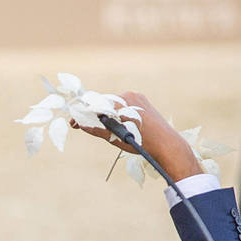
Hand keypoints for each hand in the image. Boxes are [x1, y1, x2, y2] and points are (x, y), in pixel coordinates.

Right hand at [72, 91, 203, 181]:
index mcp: (121, 103)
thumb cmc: (141, 143)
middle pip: (103, 103)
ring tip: (98, 126)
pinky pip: (123, 104)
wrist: (166, 144)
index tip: (73, 122)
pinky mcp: (141, 101)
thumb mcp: (115, 137)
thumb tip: (80, 123)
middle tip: (82, 124)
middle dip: (92, 114)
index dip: (83, 114)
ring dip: (104, 114)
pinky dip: (116, 113)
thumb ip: (97, 128)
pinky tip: (113, 123)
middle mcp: (128, 96)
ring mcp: (136, 97)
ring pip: (113, 104)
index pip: (96, 105)